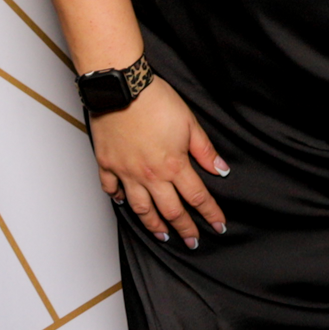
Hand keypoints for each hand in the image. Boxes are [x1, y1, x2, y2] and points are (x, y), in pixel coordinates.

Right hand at [91, 76, 229, 248]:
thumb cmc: (155, 101)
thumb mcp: (190, 123)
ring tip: (162, 234)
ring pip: (141, 208)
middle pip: (171, 210)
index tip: (218, 225)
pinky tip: (123, 204)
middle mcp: (150, 175)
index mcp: (173, 165)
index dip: (210, 213)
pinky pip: (112, 189)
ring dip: (153, 224)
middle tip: (192, 241)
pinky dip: (118, 199)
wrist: (122, 89)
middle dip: (185, 228)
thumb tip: (221, 170)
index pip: (197, 197)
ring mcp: (126, 173)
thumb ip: (204, 150)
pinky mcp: (108, 165)